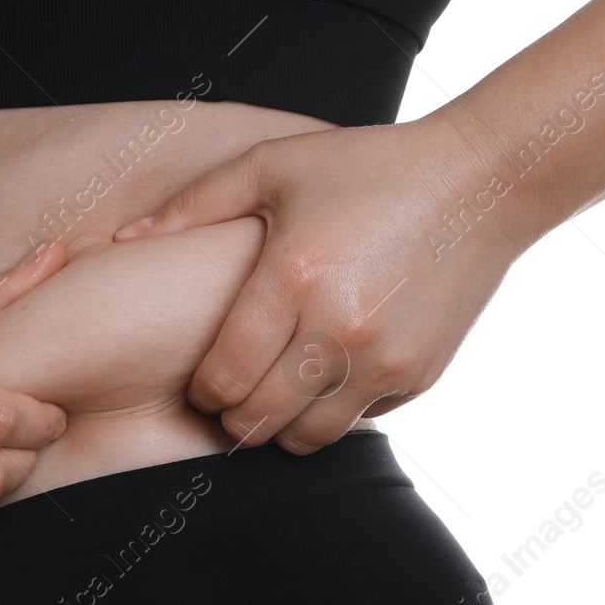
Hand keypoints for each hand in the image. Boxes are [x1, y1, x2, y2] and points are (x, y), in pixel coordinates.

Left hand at [112, 113, 531, 452]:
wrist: (482, 182)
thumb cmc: (367, 169)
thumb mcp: (273, 166)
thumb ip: (193, 206)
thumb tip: (122, 241)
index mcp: (291, 277)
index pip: (221, 378)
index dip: (202, 393)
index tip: (204, 382)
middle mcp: (337, 328)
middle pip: (257, 421)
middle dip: (234, 417)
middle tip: (235, 395)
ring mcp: (383, 359)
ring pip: (307, 438)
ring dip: (283, 426)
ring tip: (280, 394)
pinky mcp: (418, 376)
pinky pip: (358, 422)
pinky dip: (337, 411)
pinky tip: (334, 372)